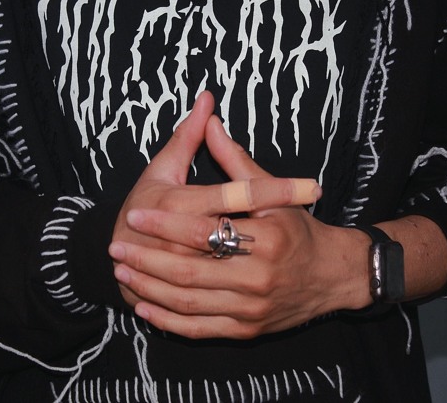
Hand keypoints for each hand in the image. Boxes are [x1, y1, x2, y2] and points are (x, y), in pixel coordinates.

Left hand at [109, 115, 367, 337]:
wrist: (332, 276)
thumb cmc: (299, 229)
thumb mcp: (273, 193)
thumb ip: (236, 159)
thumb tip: (209, 117)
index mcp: (266, 237)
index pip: (202, 230)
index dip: (164, 224)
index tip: (135, 215)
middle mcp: (259, 277)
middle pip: (188, 270)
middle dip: (145, 259)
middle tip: (115, 246)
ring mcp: (252, 308)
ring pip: (187, 302)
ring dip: (148, 288)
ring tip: (122, 269)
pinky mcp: (246, 330)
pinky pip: (198, 330)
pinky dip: (168, 321)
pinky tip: (146, 307)